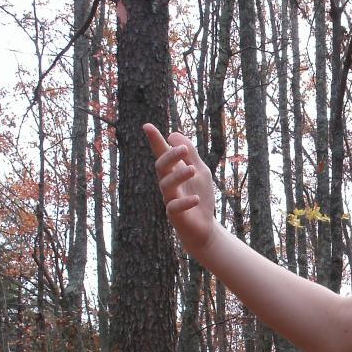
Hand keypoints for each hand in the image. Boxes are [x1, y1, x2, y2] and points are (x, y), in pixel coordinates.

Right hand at [144, 123, 218, 254]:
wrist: (204, 226)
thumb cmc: (200, 195)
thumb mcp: (201, 171)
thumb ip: (191, 154)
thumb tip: (173, 134)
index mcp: (173, 170)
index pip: (162, 153)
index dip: (155, 140)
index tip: (147, 126)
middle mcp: (168, 183)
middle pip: (161, 166)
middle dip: (170, 156)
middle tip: (183, 149)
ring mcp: (169, 199)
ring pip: (166, 185)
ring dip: (179, 176)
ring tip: (192, 169)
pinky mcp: (175, 216)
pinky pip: (174, 207)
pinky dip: (185, 202)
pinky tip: (195, 198)